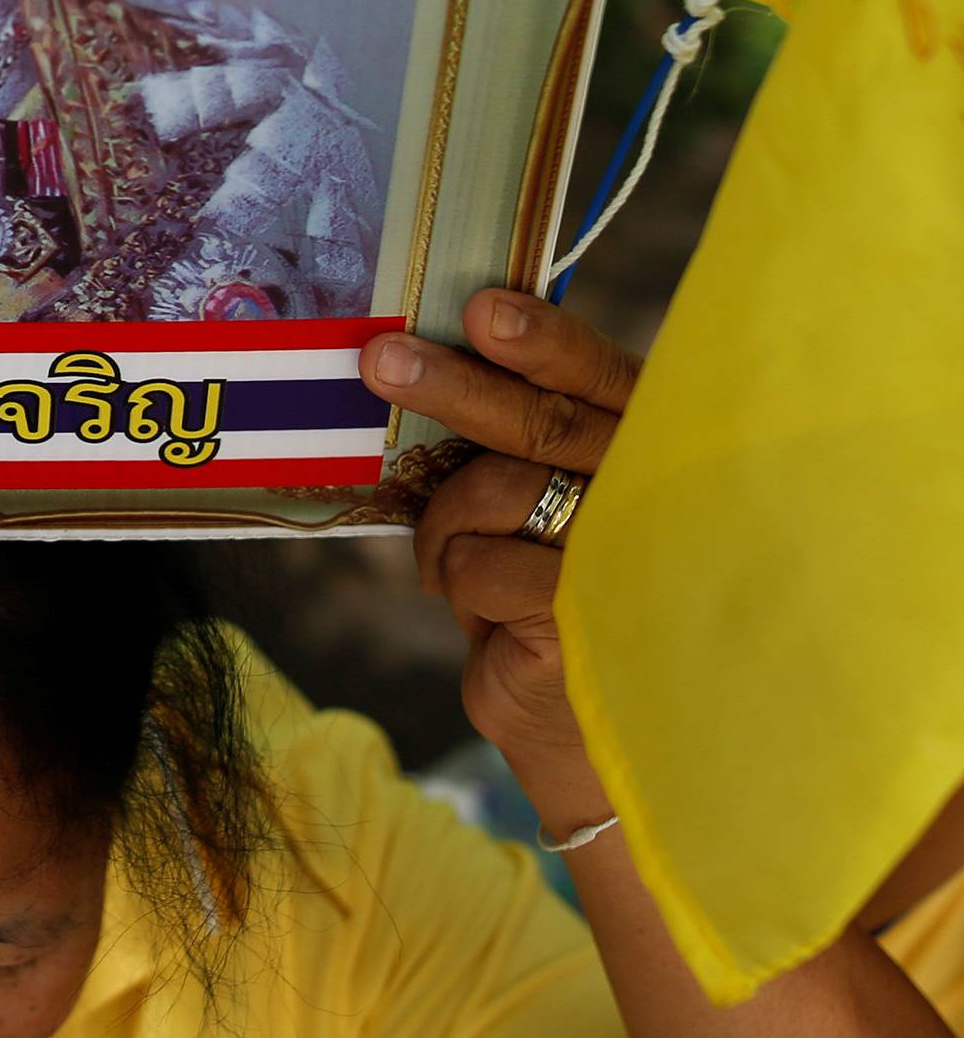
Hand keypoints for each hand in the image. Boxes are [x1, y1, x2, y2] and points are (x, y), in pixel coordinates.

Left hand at [357, 289, 639, 818]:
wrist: (584, 730)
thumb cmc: (549, 593)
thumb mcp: (536, 505)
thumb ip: (516, 441)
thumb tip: (422, 359)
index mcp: (647, 443)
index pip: (597, 378)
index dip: (543, 341)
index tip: (481, 307)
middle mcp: (654, 490)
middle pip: (541, 423)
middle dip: (452, 385)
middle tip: (382, 358)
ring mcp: (629, 554)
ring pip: (494, 490)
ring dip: (444, 525)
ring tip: (449, 562)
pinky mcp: (589, 617)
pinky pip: (480, 566)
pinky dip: (457, 581)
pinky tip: (486, 615)